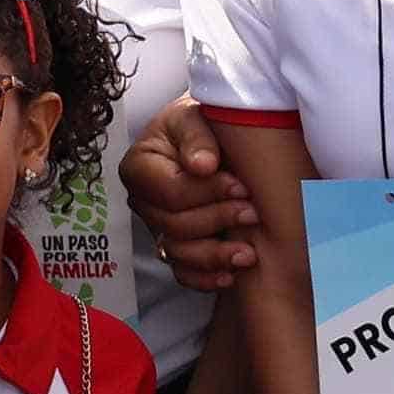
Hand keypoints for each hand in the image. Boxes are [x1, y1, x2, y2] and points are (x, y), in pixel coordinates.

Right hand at [122, 97, 256, 287]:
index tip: (240, 186)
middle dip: (216, 220)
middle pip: (174, 225)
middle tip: (252, 213)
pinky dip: (204, 278)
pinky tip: (230, 275)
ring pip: (178, 254)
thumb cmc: (203, 121)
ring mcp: (158, 227)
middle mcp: (144, 201)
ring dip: (215, 256)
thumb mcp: (195, 115)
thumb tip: (202, 165)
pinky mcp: (176, 246)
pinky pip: (183, 273)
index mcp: (140, 166)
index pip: (169, 191)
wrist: (215, 134)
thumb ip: (197, 136)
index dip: (206, 193)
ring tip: (248, 253)